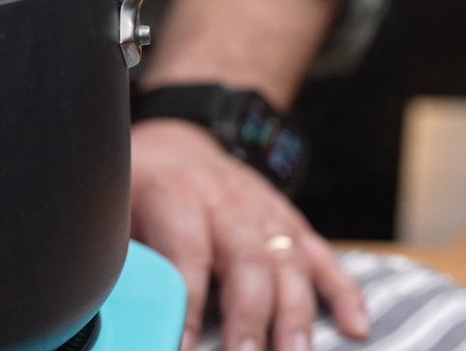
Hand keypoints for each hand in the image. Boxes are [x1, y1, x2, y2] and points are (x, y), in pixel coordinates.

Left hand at [130, 119, 368, 350]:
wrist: (182, 136)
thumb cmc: (144, 182)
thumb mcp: (116, 203)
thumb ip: (123, 253)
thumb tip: (107, 304)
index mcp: (176, 194)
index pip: (186, 252)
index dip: (188, 303)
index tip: (184, 347)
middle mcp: (227, 202)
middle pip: (246, 261)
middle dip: (249, 316)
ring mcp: (266, 212)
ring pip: (289, 263)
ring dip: (295, 315)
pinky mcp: (291, 223)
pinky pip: (323, 257)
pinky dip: (344, 292)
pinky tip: (358, 327)